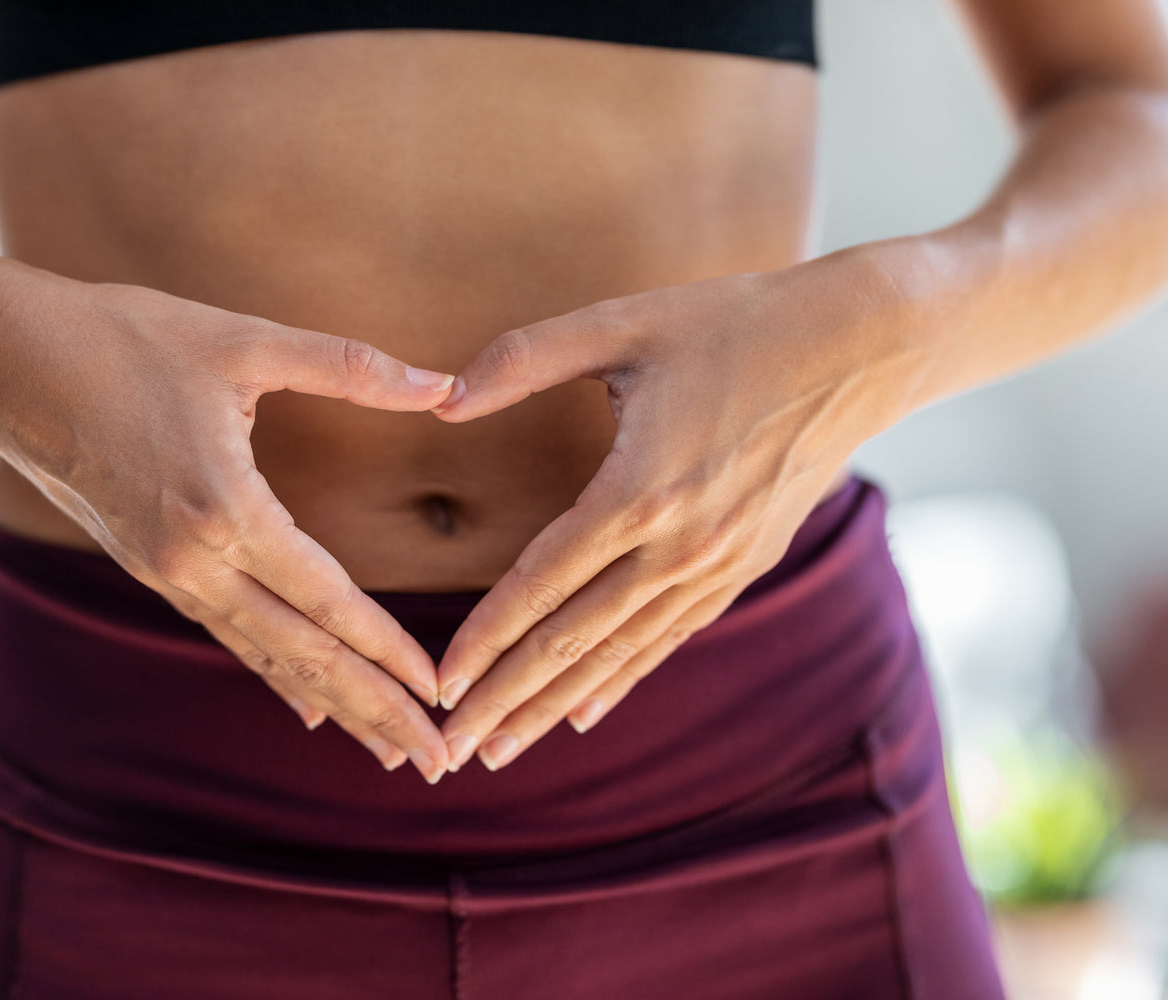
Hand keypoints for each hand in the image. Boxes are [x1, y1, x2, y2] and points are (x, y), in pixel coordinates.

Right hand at [0, 273, 457, 782]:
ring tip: (384, 751)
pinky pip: (226, 633)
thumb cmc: (120, 339)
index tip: (439, 693)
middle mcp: (192, 560)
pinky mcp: (148, 567)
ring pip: (265, 653)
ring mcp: (164, 571)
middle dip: (373, 709)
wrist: (2, 361)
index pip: (326, 600)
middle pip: (301, 652)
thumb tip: (443, 383)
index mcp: (224, 509)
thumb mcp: (242, 342)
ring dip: (330, 704)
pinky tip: (307, 705)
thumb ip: (350, 368)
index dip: (387, 650)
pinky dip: (275, 672)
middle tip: (433, 763)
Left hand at [429, 261, 920, 771]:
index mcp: (640, 490)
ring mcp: (717, 567)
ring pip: (617, 654)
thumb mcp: (622, 322)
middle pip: (572, 640)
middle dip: (505, 699)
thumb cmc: (733, 323)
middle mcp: (680, 547)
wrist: (861, 347)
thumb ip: (522, 358)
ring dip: (553, 705)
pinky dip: (620, 680)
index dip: (484, 638)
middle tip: (452, 752)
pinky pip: (667, 639)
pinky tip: (583, 714)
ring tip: (503, 750)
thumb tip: (440, 397)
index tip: (439, 684)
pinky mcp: (743, 568)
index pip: (540, 584)